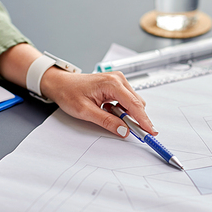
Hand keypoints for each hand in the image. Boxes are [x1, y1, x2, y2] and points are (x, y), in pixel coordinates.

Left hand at [0, 43, 156, 137]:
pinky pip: (127, 100)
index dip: (144, 120)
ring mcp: (118, 81)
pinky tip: (109, 111)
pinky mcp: (117, 85)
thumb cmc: (69, 93)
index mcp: (112, 84)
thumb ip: (107, 122)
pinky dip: (122, 110)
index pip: (134, 105)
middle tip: (127, 131)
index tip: (150, 132)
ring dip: (127, 114)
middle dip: (135, 119)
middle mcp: (118, 79)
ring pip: (133, 103)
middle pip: (137, 104)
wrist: (60, 84)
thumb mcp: (86, 112)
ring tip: (108, 116)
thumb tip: (124, 130)